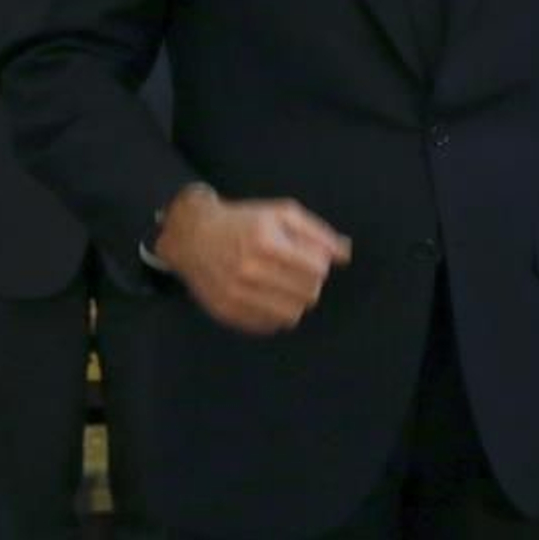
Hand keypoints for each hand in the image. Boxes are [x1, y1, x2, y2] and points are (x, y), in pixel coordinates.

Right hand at [154, 186, 350, 334]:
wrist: (193, 237)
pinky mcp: (226, 312)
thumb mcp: (283, 214)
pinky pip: (269, 325)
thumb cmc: (245, 222)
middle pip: (308, 293)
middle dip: (310, 282)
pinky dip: (275, 313)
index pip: (317, 269)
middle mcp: (249, 270)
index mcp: (266, 242)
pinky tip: (267, 295)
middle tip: (298, 271)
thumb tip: (345, 254)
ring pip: (291, 315)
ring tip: (284, 284)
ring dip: (296, 301)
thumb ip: (318, 233)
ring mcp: (235, 295)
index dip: (320, 263)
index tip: (311, 257)